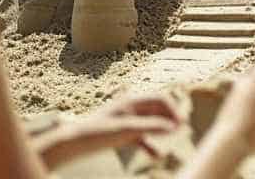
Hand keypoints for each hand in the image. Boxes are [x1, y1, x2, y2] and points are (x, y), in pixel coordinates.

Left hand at [37, 92, 181, 167]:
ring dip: (161, 130)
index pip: (160, 99)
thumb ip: (151, 126)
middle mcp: (130, 108)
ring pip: (150, 122)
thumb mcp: (127, 130)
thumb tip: (174, 126)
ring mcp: (125, 120)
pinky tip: (155, 154)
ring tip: (173, 137)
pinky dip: (149, 143)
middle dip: (169, 118)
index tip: (181, 125)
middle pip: (156, 109)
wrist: (72, 142)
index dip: (173, 110)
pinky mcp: (120, 133)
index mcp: (132, 101)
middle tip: (182, 130)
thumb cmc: (97, 133)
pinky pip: (140, 136)